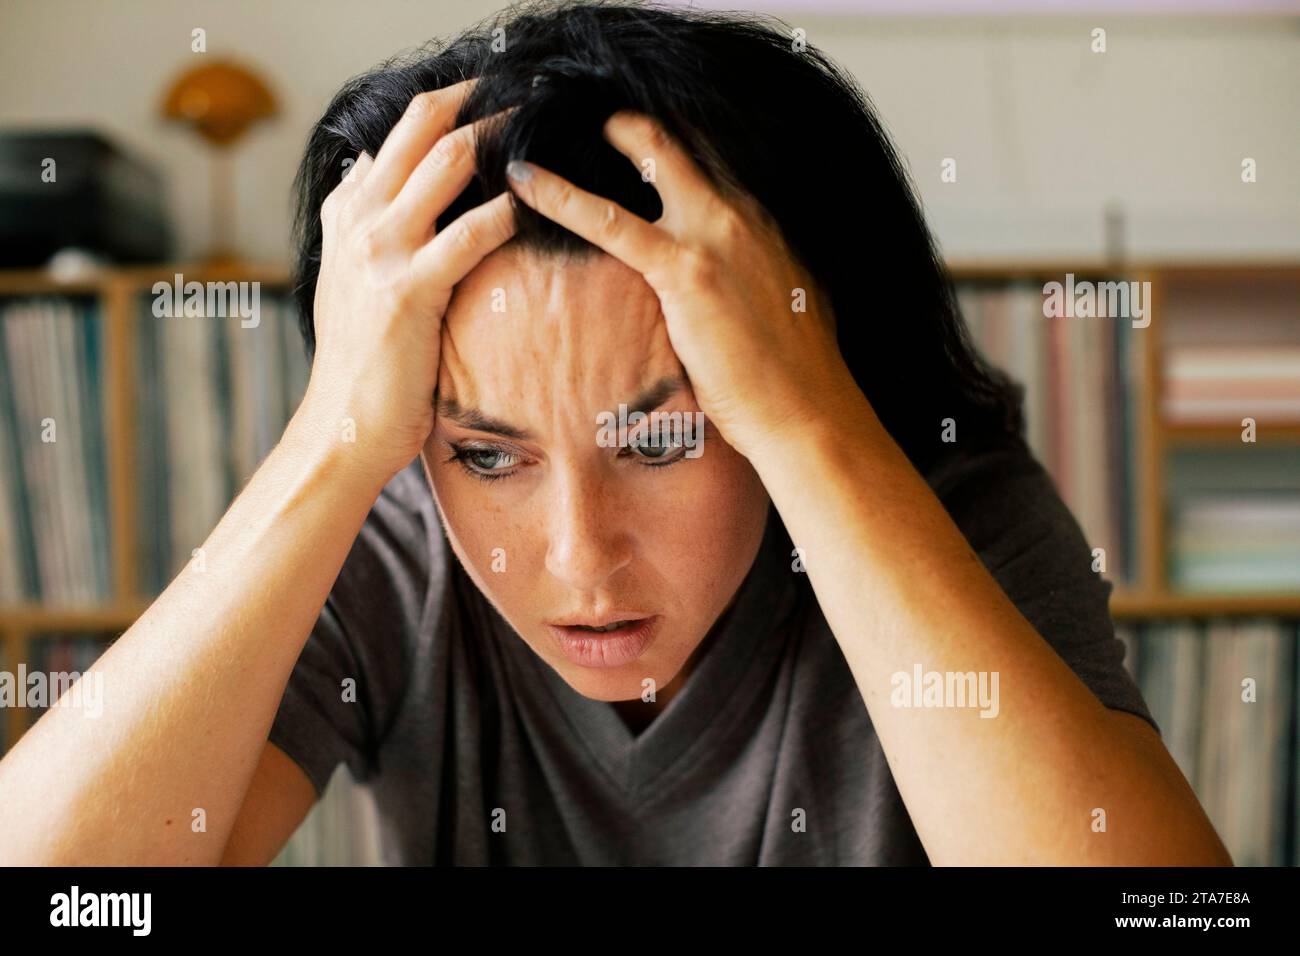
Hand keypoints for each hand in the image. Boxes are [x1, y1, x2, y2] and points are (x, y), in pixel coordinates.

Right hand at [298, 79, 517, 482]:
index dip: (456, 103)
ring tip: (549, 135)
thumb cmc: (362, 361)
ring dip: (504, 139)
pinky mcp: (407, 291)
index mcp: (348, 212)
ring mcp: (379, 251)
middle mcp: (359, 219)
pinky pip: (468, 234)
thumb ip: (364, 225)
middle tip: (536, 99)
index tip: (503, 98)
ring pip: (447, 161)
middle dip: (484, 100)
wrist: (341, 427)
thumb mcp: (351, 281)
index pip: (403, 129)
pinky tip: (537, 206)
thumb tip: (369, 171)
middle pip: (424, 124)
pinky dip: (508, 212)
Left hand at [503, 110, 861, 462]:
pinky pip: (610, 221)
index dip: (667, 137)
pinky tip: (524, 182)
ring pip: (650, 157)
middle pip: (684, 138)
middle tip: (591, 107)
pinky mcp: (686, 272)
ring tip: (545, 119)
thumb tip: (729, 287)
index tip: (632, 132)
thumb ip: (751, 277)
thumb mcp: (782, 306)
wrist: (806, 413)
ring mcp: (718, 236)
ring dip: (602, 132)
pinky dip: (560, 196)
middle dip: (635, 118)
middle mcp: (745, 213)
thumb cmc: (793, 376)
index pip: (709, 156)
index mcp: (764, 221)